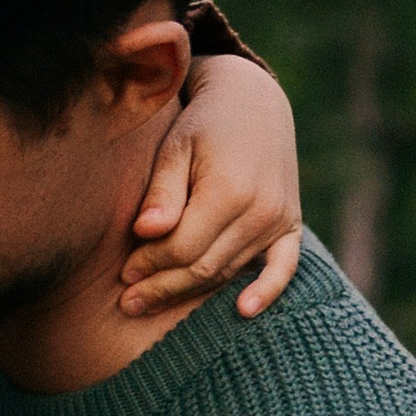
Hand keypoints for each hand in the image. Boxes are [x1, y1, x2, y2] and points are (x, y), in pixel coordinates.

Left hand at [120, 52, 300, 321]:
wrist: (254, 103)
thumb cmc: (204, 125)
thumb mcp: (176, 146)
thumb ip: (163, 191)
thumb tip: (144, 232)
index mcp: (229, 190)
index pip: (182, 248)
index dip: (150, 266)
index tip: (124, 275)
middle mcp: (259, 210)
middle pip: (203, 268)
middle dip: (162, 288)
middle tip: (129, 303)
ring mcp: (278, 220)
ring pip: (228, 272)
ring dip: (190, 294)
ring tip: (150, 305)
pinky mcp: (290, 225)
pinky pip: (284, 268)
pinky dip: (267, 292)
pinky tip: (243, 312)